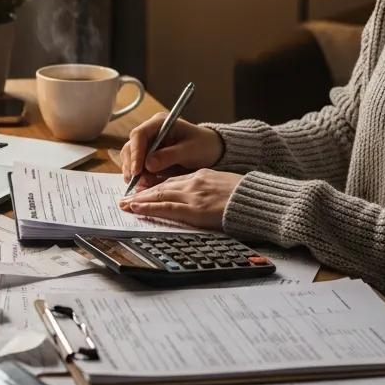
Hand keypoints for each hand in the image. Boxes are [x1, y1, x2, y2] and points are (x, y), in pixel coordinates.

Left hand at [119, 169, 242, 229]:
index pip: (173, 181)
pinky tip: (137, 209)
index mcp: (202, 176)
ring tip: (125, 205)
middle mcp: (194, 182)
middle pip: (162, 186)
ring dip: (139, 200)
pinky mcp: (195, 209)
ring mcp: (193, 195)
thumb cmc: (249, 196)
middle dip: (141, 193)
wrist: (260, 200)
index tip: (143, 192)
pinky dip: (149, 208)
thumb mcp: (226, 186)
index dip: (155, 187)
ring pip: (159, 195)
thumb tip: (203, 200)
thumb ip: (210, 190)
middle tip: (125, 198)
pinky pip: (166, 208)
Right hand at [120, 115, 222, 188]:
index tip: (137, 171)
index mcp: (159, 122)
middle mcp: (150, 131)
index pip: (139, 134)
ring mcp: (148, 144)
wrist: (211, 150)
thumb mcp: (190, 150)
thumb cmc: (203, 145)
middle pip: (130, 147)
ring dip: (134, 173)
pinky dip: (139, 177)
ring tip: (142, 185)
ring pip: (130, 158)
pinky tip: (145, 185)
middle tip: (137, 182)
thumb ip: (169, 156)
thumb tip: (148, 164)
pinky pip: (137, 166)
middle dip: (132, 166)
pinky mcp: (148, 155)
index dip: (135, 153)